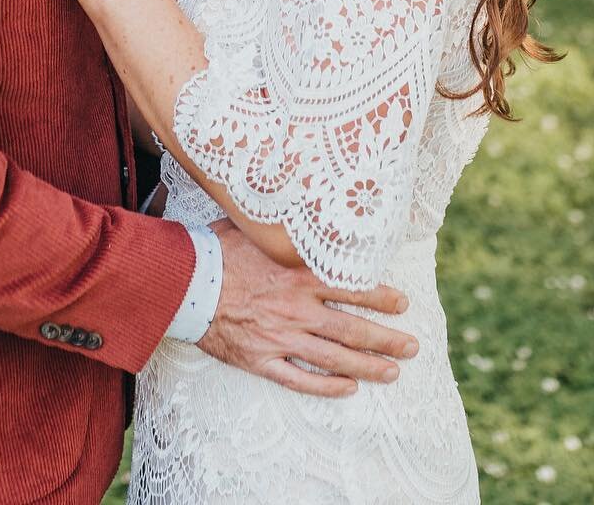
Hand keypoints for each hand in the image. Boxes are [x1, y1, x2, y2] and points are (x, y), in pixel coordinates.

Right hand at [200, 220, 416, 398]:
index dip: (381, 297)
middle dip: (386, 340)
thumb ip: (284, 226)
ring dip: (368, 367)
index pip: (351, 287)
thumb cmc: (216, 249)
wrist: (182, 282)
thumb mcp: (254, 227)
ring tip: (392, 373)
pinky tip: (347, 389)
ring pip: (334, 359)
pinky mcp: (261, 359)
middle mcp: (296, 308)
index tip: (403, 303)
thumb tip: (304, 204)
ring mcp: (280, 337)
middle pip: (352, 329)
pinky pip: (300, 378)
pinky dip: (327, 387)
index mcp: (297, 275)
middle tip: (411, 346)